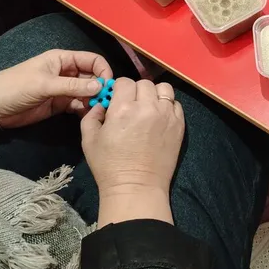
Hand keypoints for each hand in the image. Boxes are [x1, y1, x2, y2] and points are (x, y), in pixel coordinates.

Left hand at [0, 50, 110, 127]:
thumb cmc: (15, 87)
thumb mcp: (44, 85)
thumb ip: (72, 86)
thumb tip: (100, 86)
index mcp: (63, 60)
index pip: (92, 60)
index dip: (103, 71)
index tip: (108, 86)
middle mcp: (67, 72)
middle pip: (93, 77)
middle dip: (101, 87)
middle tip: (107, 101)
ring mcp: (64, 89)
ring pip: (88, 92)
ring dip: (95, 100)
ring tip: (99, 110)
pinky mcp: (60, 104)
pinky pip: (79, 105)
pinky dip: (86, 109)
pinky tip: (89, 115)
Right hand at [81, 78, 183, 225]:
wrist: (137, 186)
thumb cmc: (109, 165)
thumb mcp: (89, 140)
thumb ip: (92, 115)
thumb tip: (101, 103)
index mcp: (123, 109)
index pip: (124, 81)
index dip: (119, 89)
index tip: (117, 99)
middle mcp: (147, 107)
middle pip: (145, 83)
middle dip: (136, 91)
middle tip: (132, 105)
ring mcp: (166, 114)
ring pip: (164, 88)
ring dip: (155, 94)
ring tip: (149, 107)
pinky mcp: (179, 124)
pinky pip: (176, 103)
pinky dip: (168, 106)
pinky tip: (160, 117)